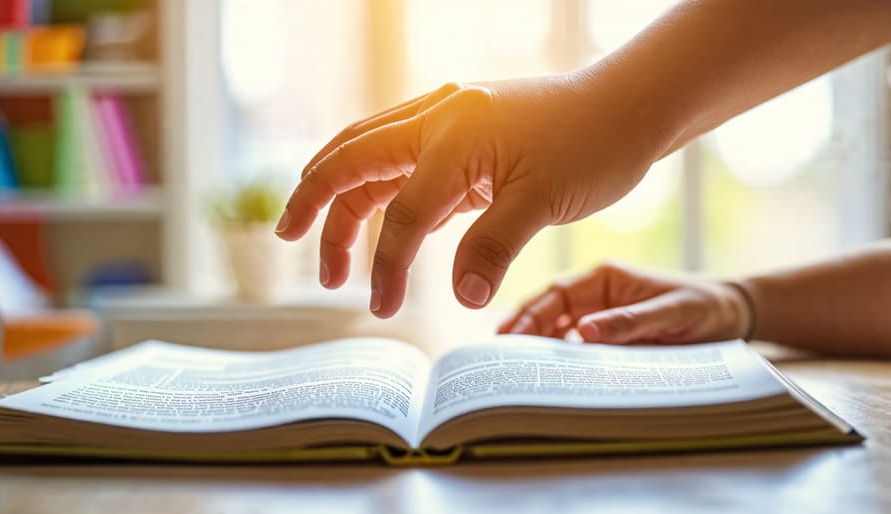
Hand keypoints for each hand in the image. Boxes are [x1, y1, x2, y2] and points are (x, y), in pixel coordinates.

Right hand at [275, 72, 669, 317]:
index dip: (385, 265)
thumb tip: (460, 298)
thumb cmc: (593, 143)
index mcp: (453, 133)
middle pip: (351, 160)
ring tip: (330, 250)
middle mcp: (437, 117)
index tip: (382, 308)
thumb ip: (494, 246)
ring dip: (342, 199)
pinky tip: (380, 223)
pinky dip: (380, 192)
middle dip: (316, 203)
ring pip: (370, 157)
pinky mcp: (458, 134)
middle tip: (288, 240)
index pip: (402, 211)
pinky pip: (401, 161)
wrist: (625, 105)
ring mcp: (444, 120)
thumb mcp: (545, 200)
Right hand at [498, 262, 752, 343]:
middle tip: (501, 357)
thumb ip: (631, 321)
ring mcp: (599, 313)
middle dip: (523, 331)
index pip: (557, 293)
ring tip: (517, 368)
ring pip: (557, 328)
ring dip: (538, 346)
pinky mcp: (607, 332)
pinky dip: (560, 356)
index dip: (530, 313)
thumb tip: (586, 331)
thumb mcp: (674, 313)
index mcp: (606, 277)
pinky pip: (576, 344)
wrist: (730, 316)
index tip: (510, 336)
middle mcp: (596, 293)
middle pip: (548, 310)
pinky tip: (548, 373)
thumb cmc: (705, 307)